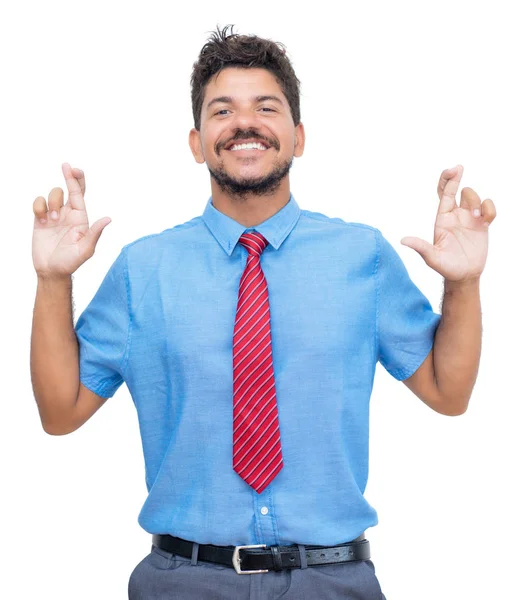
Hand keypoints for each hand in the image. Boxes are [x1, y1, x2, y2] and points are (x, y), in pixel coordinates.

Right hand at [32, 163, 110, 278]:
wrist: (51, 271)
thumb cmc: (71, 262)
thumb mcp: (85, 249)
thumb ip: (95, 233)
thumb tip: (108, 218)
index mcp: (81, 218)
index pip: (80, 195)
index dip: (77, 181)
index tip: (73, 169)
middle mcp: (68, 214)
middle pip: (69, 189)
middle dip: (68, 177)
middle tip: (66, 166)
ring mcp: (54, 215)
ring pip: (53, 195)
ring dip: (52, 203)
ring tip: (53, 220)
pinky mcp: (40, 219)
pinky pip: (38, 203)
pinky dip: (39, 206)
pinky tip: (42, 219)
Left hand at [400, 165, 496, 281]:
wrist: (464, 276)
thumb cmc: (446, 268)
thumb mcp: (431, 257)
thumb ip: (420, 247)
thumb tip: (403, 240)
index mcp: (442, 219)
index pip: (443, 195)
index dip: (446, 181)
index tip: (453, 170)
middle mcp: (455, 216)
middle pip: (456, 190)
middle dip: (456, 178)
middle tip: (459, 167)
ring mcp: (469, 219)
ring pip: (473, 197)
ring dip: (475, 202)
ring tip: (475, 219)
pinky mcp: (482, 225)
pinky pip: (488, 208)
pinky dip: (489, 208)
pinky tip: (486, 219)